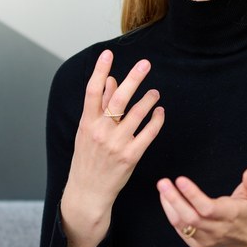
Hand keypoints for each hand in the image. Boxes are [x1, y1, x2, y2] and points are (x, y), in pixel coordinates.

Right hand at [60, 51, 163, 246]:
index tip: (107, 54)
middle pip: (118, 99)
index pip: (92, 91)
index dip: (100, 71)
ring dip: (149, 99)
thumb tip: (111, 81)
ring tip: (155, 92)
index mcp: (87, 123)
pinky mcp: (131, 156)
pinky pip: (148, 133)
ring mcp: (117, 144)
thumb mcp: (86, 132)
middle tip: (145, 64)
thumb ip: (98, 107)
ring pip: (137, 114)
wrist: (88, 192)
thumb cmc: (86, 160)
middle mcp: (101, 131)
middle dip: (133, 79)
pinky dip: (156, 119)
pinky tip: (160, 112)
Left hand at [156, 166, 246, 246]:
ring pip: (182, 225)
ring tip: (163, 189)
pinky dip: (172, 215)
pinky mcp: (198, 245)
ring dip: (169, 206)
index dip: (193, 195)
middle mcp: (217, 230)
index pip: (208, 208)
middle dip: (174, 199)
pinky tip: (167, 201)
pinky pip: (181, 231)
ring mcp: (207, 240)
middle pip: (191, 217)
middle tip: (163, 183)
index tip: (180, 180)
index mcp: (231, 216)